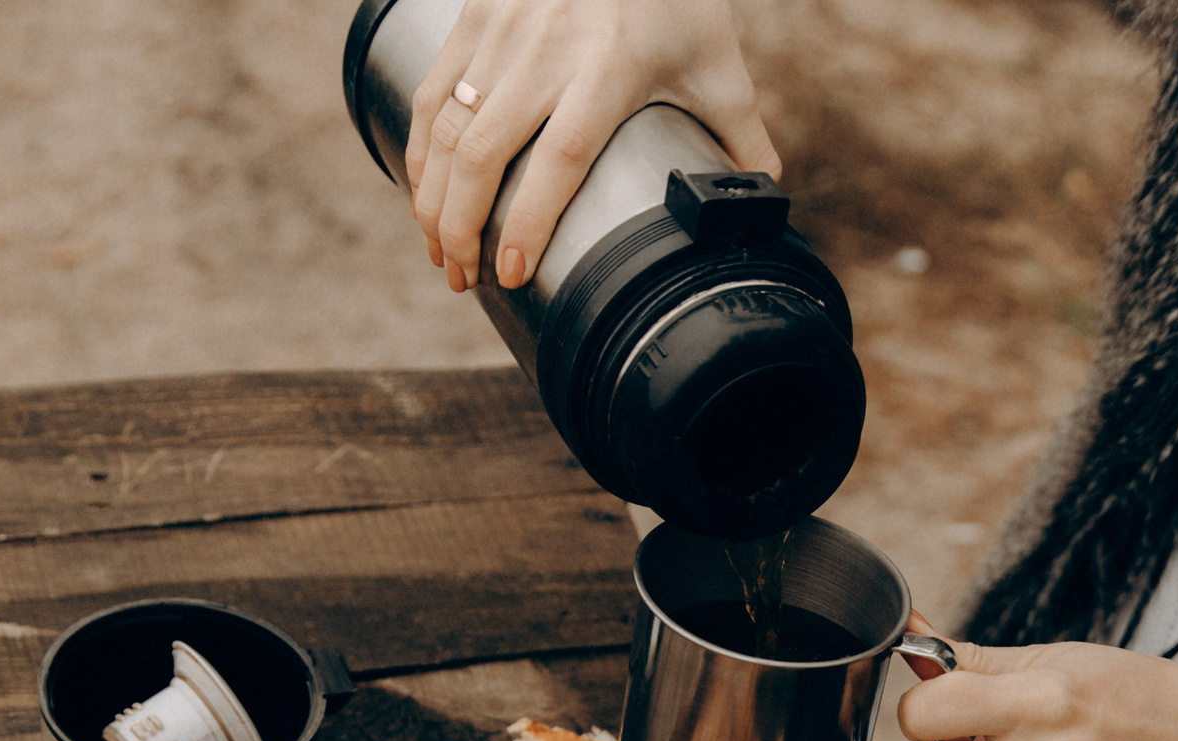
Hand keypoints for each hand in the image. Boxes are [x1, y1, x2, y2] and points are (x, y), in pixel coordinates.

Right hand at [406, 0, 779, 292]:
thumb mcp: (716, 65)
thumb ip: (741, 135)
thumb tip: (759, 199)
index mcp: (608, 68)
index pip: (558, 159)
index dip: (528, 221)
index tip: (511, 272)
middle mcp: (546, 50)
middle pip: (481, 153)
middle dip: (460, 227)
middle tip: (463, 278)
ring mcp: (501, 31)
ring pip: (445, 128)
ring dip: (433, 199)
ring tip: (440, 252)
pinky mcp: (474, 16)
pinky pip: (429, 94)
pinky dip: (419, 153)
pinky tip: (423, 193)